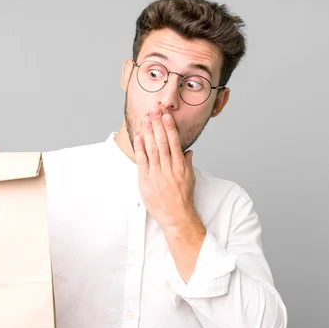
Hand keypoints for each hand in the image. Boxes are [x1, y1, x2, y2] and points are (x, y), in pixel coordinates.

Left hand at [133, 109, 197, 232]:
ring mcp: (156, 174)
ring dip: (148, 132)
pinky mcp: (146, 180)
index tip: (166, 116)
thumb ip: (188, 163)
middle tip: (154, 111)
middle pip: (162, 142)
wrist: (176, 216)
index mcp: (180, 166)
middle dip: (158, 125)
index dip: (169, 127)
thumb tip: (188, 151)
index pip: (174, 142)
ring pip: (152, 149)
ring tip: (146, 119)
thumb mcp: (190, 178)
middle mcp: (168, 168)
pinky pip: (142, 161)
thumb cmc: (183, 198)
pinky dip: (140, 148)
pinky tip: (139, 137)